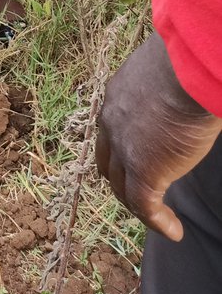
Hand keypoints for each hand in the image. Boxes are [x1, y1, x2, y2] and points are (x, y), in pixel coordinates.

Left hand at [96, 32, 220, 239]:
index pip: (111, 132)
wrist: (184, 70)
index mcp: (117, 96)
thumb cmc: (183, 62)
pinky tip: (174, 230)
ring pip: (123, 188)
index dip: (122, 150)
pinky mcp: (144, 170)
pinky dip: (157, 221)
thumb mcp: (164, 72)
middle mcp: (112, 122)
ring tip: (159, 218)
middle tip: (144, 195)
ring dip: (139, 205)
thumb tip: (181, 89)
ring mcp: (124, 148)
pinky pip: (144, 205)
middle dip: (123, 180)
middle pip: (109, 162)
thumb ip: (162, 87)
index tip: (139, 159)